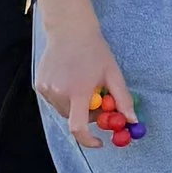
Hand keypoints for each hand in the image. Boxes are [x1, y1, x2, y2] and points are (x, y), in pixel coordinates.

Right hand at [36, 10, 135, 148]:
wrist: (69, 30)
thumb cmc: (95, 51)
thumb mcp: (113, 74)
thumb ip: (122, 100)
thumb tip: (132, 121)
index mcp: (77, 91)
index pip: (78, 127)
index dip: (88, 140)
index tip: (99, 142)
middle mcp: (58, 92)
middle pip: (73, 119)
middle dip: (88, 116)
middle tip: (98, 101)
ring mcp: (46, 89)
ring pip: (63, 111)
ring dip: (75, 106)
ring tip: (83, 83)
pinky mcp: (39, 85)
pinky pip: (54, 101)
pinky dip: (64, 97)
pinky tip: (70, 78)